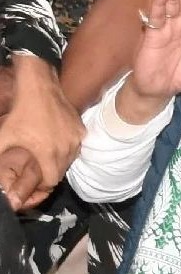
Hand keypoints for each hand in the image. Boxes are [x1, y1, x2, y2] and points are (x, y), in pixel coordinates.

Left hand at [0, 56, 84, 200]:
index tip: (34, 185)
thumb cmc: (21, 112)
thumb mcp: (4, 137)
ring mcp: (76, 137)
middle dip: (50, 174)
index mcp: (49, 153)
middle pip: (61, 171)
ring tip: (45, 156)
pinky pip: (75, 146)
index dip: (42, 187)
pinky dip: (66, 149)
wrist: (39, 87)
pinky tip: (54, 142)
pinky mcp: (80, 128)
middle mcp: (67, 148)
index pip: (52, 181)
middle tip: (37, 171)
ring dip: (59, 162)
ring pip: (70, 159)